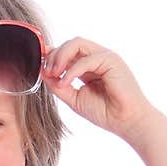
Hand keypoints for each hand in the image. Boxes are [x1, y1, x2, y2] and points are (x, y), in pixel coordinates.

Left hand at [42, 37, 156, 139]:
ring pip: (77, 43)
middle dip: (54, 55)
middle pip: (71, 43)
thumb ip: (59, 86)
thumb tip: (43, 73)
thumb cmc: (105, 113)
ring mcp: (105, 57)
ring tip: (53, 73)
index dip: (52, 55)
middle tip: (46, 72)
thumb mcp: (75, 99)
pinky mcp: (111, 60)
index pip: (68, 52)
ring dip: (61, 56)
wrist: (127, 121)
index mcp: (89, 66)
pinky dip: (72, 70)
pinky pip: (86, 59)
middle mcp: (97, 58)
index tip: (40, 66)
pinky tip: (66, 82)